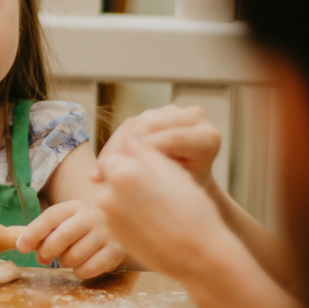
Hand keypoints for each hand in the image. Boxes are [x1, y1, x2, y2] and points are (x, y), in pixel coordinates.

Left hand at [15, 200, 124, 278]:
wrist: (115, 231)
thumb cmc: (79, 229)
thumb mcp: (62, 222)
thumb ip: (40, 228)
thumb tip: (9, 236)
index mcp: (73, 207)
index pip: (50, 217)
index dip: (33, 232)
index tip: (21, 247)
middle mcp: (90, 217)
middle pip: (63, 235)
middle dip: (47, 250)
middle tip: (41, 258)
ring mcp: (105, 233)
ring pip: (75, 255)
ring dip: (64, 262)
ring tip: (65, 259)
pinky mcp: (115, 251)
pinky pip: (90, 268)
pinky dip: (79, 271)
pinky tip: (79, 266)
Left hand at [94, 130, 229, 278]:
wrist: (199, 256)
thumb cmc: (191, 210)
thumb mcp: (172, 171)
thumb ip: (143, 150)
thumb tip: (127, 135)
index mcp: (123, 172)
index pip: (115, 153)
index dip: (131, 158)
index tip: (147, 165)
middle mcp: (108, 192)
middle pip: (110, 174)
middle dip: (125, 175)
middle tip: (154, 186)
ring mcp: (107, 216)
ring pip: (111, 194)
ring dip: (125, 194)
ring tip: (155, 204)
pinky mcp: (112, 233)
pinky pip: (115, 214)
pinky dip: (126, 213)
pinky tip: (151, 219)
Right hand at [99, 105, 220, 187]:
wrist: (187, 189)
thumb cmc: (183, 196)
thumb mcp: (171, 188)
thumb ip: (149, 172)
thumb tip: (115, 165)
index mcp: (209, 138)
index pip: (172, 138)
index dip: (143, 154)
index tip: (119, 174)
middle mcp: (195, 118)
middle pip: (150, 127)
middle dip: (123, 150)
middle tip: (101, 175)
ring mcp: (175, 111)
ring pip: (135, 124)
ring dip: (114, 148)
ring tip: (99, 172)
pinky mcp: (156, 112)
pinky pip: (129, 125)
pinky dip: (114, 144)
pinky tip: (104, 163)